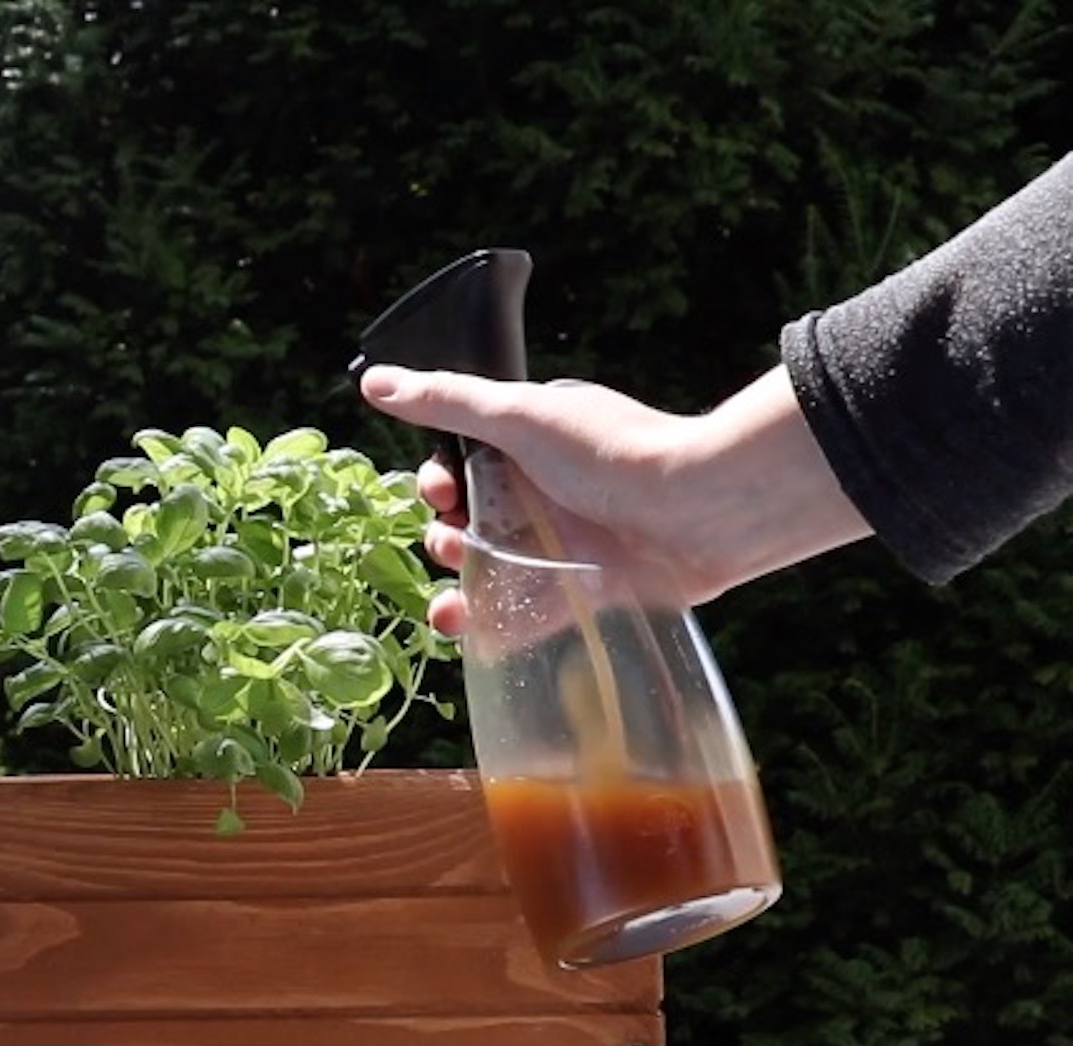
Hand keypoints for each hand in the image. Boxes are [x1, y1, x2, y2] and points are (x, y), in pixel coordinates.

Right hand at [361, 363, 871, 631]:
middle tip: (449, 541)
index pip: (461, 464)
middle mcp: (543, 495)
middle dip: (443, 534)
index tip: (435, 488)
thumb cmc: (611, 452)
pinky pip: (525, 614)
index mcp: (528, 446)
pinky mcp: (583, 594)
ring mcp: (562, 546)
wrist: (700, 509)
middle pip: (469, 521)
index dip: (436, 480)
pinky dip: (492, 625)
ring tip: (451, 596)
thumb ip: (448, 403)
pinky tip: (467, 631)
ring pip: (491, 571)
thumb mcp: (520, 417)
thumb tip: (374, 384)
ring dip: (458, 583)